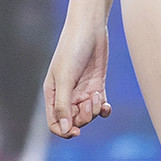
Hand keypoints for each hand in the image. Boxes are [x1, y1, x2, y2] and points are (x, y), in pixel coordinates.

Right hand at [44, 23, 110, 137]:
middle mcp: (67, 95)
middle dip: (84, 117)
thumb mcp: (65, 79)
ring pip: (88, 114)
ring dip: (94, 110)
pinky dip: (103, 109)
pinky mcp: (96, 85)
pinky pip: (100, 106)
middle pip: (74, 121)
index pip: (55, 123)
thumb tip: (65, 129)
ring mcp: (82, 91)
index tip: (76, 131)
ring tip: (97, 95)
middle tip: (89, 102)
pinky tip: (106, 105)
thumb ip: (64, 105)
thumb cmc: (72, 49)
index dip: (64, 131)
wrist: (90, 28)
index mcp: (53, 94)